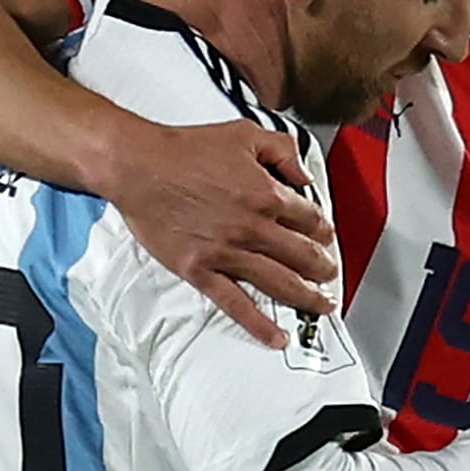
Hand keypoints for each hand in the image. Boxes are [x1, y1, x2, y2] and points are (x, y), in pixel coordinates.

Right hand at [106, 119, 338, 345]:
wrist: (139, 167)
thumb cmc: (183, 150)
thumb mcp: (244, 133)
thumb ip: (282, 150)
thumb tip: (304, 173)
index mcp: (266, 194)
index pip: (310, 219)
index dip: (323, 230)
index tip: (325, 236)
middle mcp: (252, 227)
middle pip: (303, 256)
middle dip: (324, 267)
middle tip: (330, 273)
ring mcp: (227, 253)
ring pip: (280, 283)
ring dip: (307, 297)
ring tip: (321, 305)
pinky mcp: (201, 270)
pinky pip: (236, 304)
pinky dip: (259, 324)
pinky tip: (275, 336)